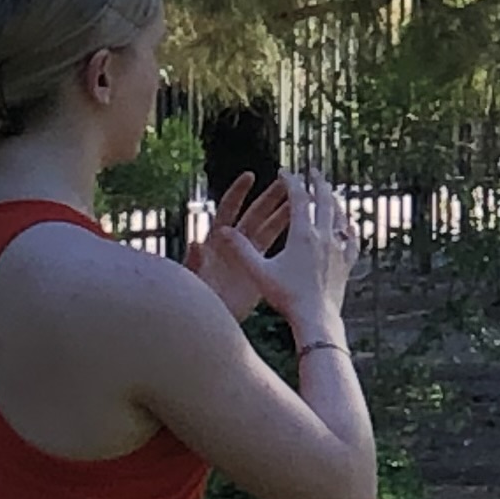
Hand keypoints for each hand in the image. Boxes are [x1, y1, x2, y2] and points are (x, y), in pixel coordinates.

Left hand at [188, 175, 292, 320]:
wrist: (211, 322)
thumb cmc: (199, 301)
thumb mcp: (196, 280)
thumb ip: (194, 262)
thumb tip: (195, 243)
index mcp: (217, 240)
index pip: (228, 209)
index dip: (238, 192)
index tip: (251, 176)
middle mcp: (234, 243)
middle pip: (255, 214)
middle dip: (270, 197)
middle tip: (287, 182)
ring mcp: (248, 254)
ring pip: (270, 228)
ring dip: (285, 214)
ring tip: (305, 200)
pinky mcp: (259, 268)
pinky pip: (276, 248)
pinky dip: (288, 238)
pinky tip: (305, 230)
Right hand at [205, 166, 358, 335]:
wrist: (316, 319)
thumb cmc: (286, 298)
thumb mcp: (259, 273)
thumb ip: (241, 251)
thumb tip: (220, 232)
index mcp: (302, 234)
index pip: (298, 197)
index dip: (291, 181)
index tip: (285, 172)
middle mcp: (324, 237)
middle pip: (324, 200)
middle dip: (318, 182)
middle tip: (314, 171)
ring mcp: (338, 249)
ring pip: (339, 216)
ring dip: (334, 201)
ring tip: (330, 194)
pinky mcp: (346, 263)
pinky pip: (350, 239)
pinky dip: (348, 228)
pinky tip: (347, 226)